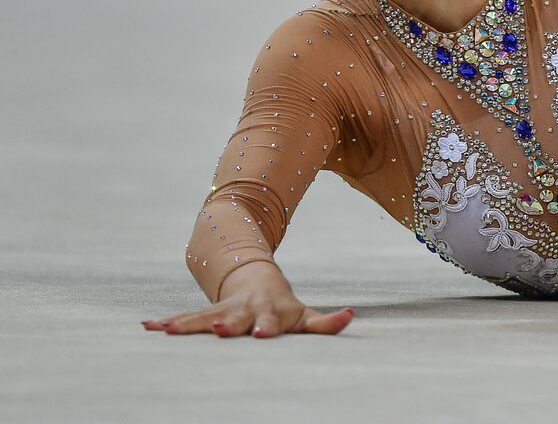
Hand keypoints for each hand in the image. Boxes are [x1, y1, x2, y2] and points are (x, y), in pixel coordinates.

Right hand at [141, 261, 353, 337]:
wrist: (258, 282)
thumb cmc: (283, 308)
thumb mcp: (305, 316)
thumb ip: (326, 322)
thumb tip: (350, 315)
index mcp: (270, 313)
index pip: (271, 322)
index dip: (267, 327)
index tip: (261, 334)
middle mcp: (244, 311)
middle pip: (235, 318)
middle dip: (227, 324)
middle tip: (221, 330)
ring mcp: (223, 310)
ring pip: (203, 317)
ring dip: (186, 324)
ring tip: (163, 330)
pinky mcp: (206, 313)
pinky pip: (186, 319)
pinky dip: (168, 323)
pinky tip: (147, 327)